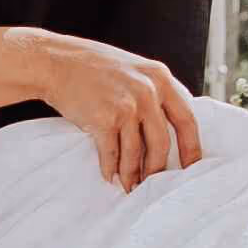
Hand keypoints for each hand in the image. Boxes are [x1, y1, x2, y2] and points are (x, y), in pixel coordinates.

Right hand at [16, 32, 203, 189]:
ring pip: (136, 153)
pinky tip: (108, 175)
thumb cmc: (92, 67)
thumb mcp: (134, 69)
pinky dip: (110, 168)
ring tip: (129, 185)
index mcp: (160, 78)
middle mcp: (148, 91)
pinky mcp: (103, 119)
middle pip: (162, 142)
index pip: (187, 119)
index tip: (192, 167)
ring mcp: (126, 106)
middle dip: (158, 169)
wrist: (55, 61)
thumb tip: (166, 128)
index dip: (191, 147)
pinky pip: (112, 153)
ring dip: (132, 174)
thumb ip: (153, 92)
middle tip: (155, 184)